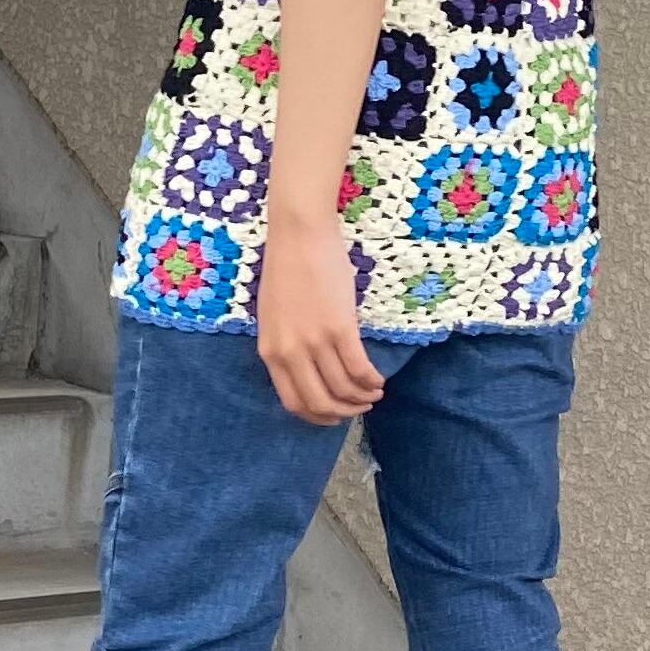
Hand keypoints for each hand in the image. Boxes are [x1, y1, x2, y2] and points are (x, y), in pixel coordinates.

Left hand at [256, 203, 383, 423]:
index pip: (292, 401)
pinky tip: (379, 381)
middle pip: (319, 402)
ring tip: (374, 394)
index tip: (332, 415)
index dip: (316, 416)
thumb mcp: (274, 316)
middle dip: (343, 413)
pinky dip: (371, 381)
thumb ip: (285, 344)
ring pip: (342, 390)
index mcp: (270, 351)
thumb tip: (306, 369)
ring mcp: (315, 341)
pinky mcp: (339, 328)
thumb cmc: (287, 268)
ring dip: (362, 399)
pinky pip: (359, 369)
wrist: (299, 234)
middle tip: (358, 408)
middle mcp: (290, 352)